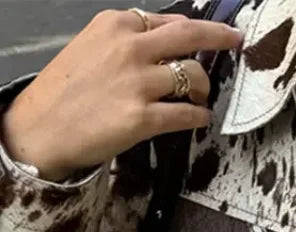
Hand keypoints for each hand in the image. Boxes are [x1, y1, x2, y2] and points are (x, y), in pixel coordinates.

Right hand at [0, 9, 242, 179]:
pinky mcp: (143, 117)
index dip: (200, 29)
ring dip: (205, 90)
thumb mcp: (92, 46)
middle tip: (236, 41)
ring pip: (195, 77)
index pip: (172, 21)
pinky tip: (200, 119)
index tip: (217, 33)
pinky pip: (189, 115)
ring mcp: (139, 83)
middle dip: (221, 37)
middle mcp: (131, 48)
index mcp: (117, 25)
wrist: (41, 128)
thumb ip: (130, 42)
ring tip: (200, 99)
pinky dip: (200, 117)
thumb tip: (167, 45)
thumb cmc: (66, 91)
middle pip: (192, 36)